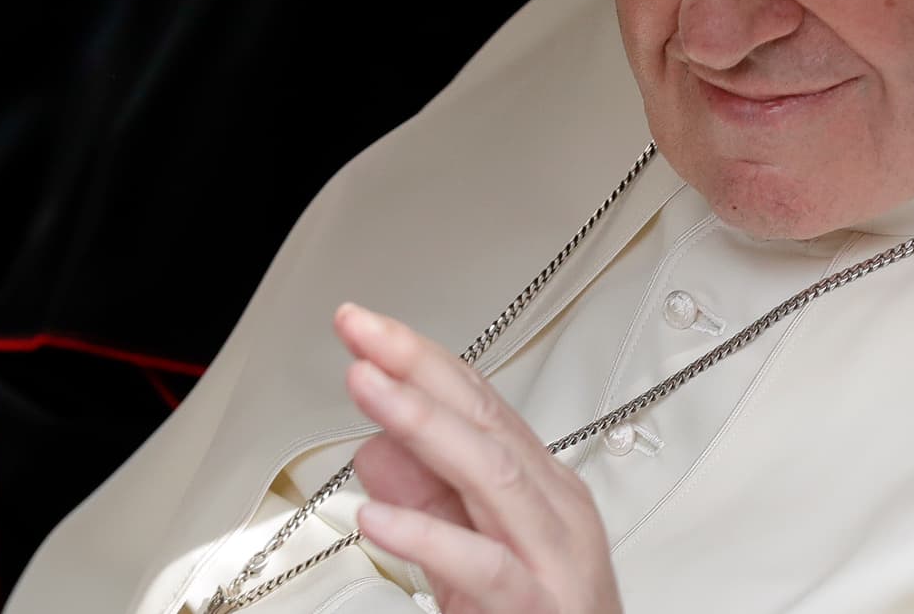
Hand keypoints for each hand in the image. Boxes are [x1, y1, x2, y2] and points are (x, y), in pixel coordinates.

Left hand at [334, 303, 623, 613]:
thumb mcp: (470, 552)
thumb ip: (427, 499)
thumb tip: (377, 445)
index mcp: (538, 484)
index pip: (478, 403)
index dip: (420, 359)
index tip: (367, 327)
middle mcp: (552, 507)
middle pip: (485, 421)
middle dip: (417, 369)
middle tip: (361, 332)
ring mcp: (553, 555)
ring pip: (492, 475)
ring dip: (424, 425)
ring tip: (369, 390)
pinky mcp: (540, 607)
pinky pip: (485, 567)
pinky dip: (430, 536)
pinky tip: (378, 517)